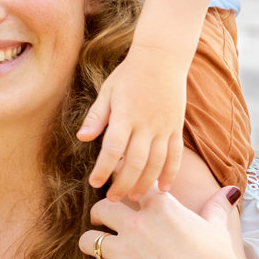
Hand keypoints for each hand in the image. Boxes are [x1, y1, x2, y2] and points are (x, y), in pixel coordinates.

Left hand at [68, 186, 255, 258]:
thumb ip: (216, 207)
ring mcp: (124, 252)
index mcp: (161, 207)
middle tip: (102, 223)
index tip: (123, 194)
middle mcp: (137, 225)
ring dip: (89, 245)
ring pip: (87, 239)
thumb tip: (230, 191)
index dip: (126, 189)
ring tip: (95, 252)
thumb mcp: (217, 228)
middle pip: (101, 208)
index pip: (133, 186)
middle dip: (99, 215)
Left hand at [78, 46, 189, 198]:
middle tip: (112, 199)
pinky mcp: (176, 128)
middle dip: (122, 183)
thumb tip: (82, 137)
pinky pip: (175, 156)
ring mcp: (164, 128)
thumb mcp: (107, 91)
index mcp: (125, 115)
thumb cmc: (129, 75)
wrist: (162, 59)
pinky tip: (163, 189)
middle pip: (135, 162)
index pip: (112, 149)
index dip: (103, 169)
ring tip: (133, 197)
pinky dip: (170, 174)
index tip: (95, 183)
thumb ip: (96, 116)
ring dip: (145, 183)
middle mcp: (146, 124)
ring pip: (156, 163)